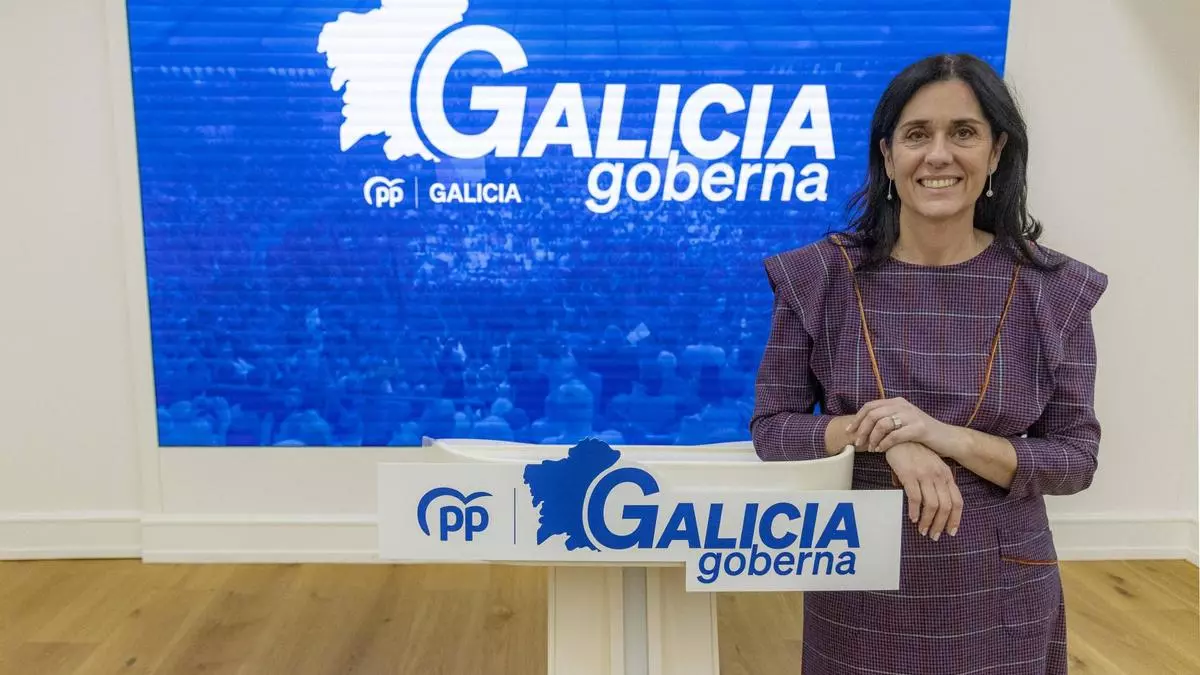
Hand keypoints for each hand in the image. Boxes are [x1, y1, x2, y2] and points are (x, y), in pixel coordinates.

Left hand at [847, 397, 961, 454]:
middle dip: (862, 430)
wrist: (949, 439)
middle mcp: (903, 405)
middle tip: (858, 443)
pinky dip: (885, 444)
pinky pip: (895, 435)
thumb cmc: (923, 434)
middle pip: (873, 414)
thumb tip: (864, 428)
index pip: (870, 406)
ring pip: (882, 424)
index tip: (850, 431)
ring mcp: (912, 415)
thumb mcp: (903, 423)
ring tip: (871, 449)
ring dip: (873, 438)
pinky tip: (882, 450)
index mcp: (897, 402)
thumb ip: (887, 421)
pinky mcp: (919, 428)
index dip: (857, 418)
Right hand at [885, 442, 961, 539]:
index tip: (951, 531)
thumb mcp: (929, 465)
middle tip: (934, 536)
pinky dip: (914, 511)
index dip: (955, 519)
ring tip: (922, 530)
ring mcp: (924, 475)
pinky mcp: (909, 474)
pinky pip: (915, 498)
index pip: (957, 501)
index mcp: (945, 474)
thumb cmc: (912, 451)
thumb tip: (927, 503)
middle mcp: (938, 475)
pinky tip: (912, 518)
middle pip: (946, 506)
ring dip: (927, 521)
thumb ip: (932, 482)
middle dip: (941, 525)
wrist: (898, 435)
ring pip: (932, 505)